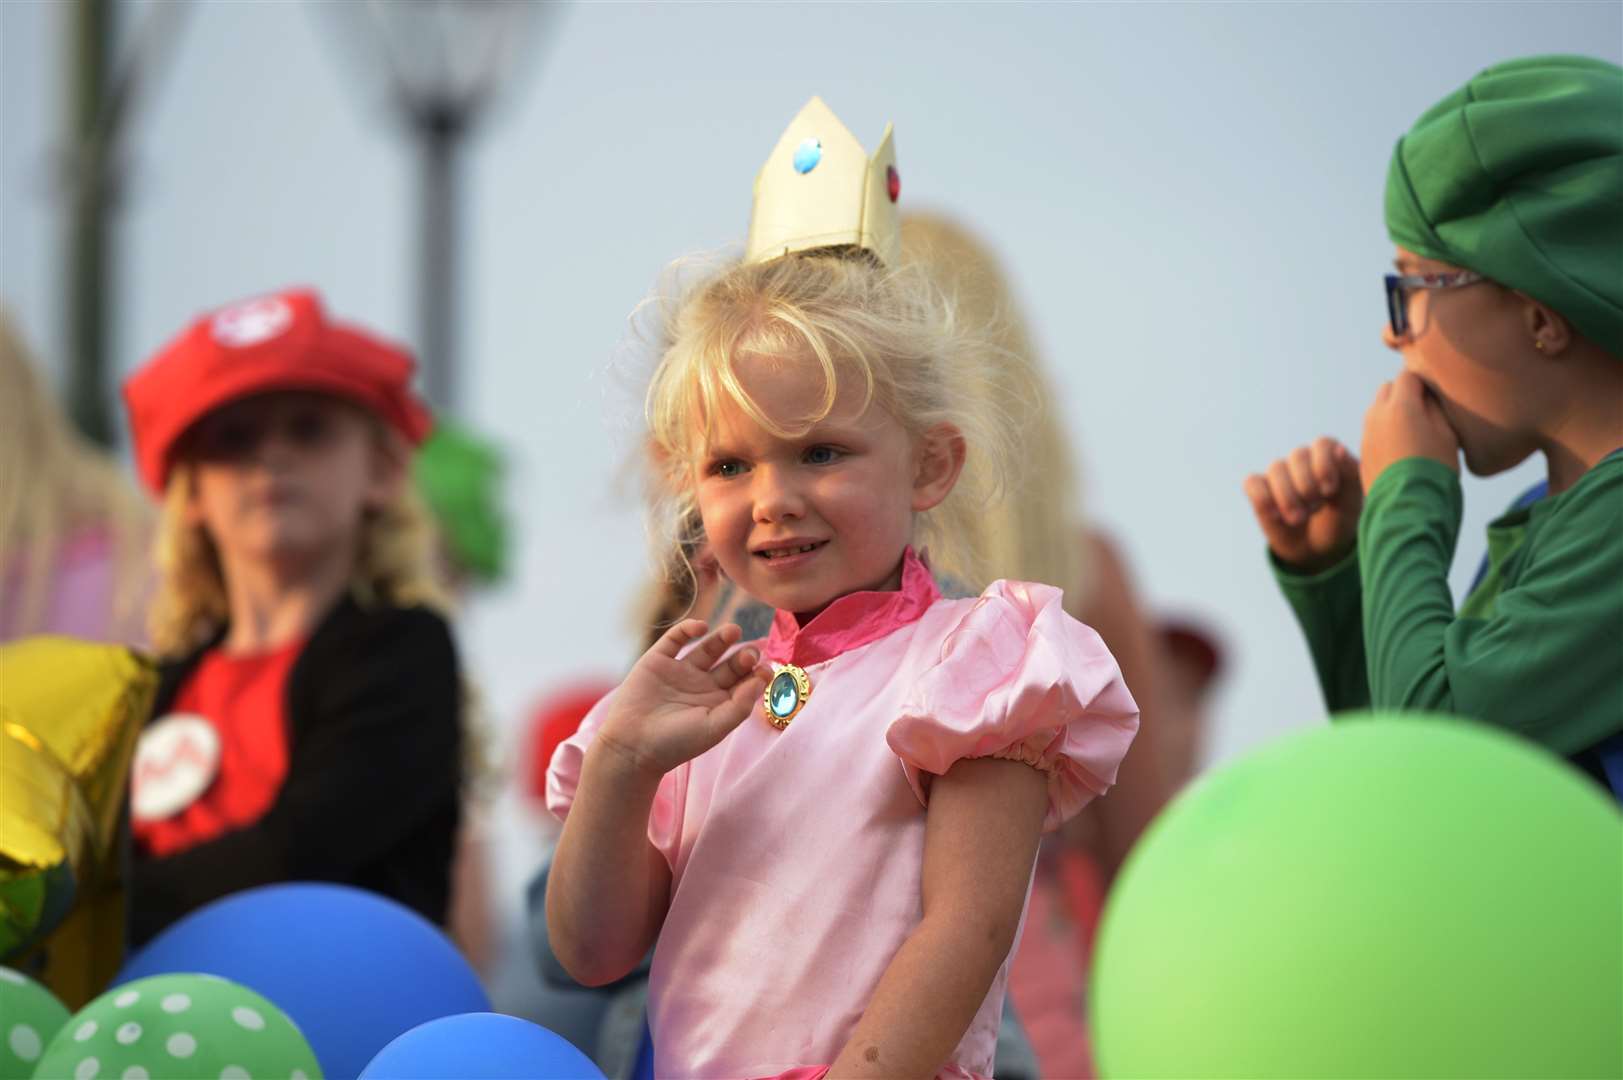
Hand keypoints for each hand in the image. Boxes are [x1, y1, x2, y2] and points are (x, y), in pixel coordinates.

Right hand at [596, 620, 769, 780]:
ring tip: (734, 630)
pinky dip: (688, 629)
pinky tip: (701, 627)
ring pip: (707, 648)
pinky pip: (676, 639)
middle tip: (752, 652)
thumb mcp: (715, 727)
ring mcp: (681, 671)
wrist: (631, 744)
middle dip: (743, 656)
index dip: (757, 674)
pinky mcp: (658, 660)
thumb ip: (740, 705)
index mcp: (718, 703)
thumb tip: (762, 679)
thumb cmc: (676, 743)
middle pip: (730, 664)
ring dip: (722, 638)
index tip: (766, 669)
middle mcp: (702, 685)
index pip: (745, 683)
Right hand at [1244, 436, 1363, 572]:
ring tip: (1298, 518)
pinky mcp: (1259, 488)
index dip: (1324, 465)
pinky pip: (1253, 483)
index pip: (1323, 444)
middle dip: (1307, 487)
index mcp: (1330, 456)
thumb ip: (1350, 476)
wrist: (1315, 550)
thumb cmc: (1337, 523)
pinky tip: (1276, 516)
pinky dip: (1263, 499)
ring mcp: (1279, 473)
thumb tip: (1340, 448)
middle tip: (1316, 509)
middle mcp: (1303, 459)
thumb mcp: (1351, 504)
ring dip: (1288, 497)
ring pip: (1276, 468)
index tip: (1329, 491)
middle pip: (1298, 455)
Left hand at [1359, 371, 1459, 492]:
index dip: (1423, 383)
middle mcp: (1377, 416)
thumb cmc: (1435, 469)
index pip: (1407, 376)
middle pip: (1388, 389)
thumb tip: (1426, 395)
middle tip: (1425, 412)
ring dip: (1392, 412)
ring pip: (1377, 409)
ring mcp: (1366, 434)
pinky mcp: (1362, 452)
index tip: (1435, 397)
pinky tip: (1401, 448)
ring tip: (1413, 431)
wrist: (1408, 506)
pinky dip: (1384, 431)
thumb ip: (1434, 408)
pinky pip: (1372, 431)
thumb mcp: (1446, 434)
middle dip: (1404, 394)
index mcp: (1399, 407)